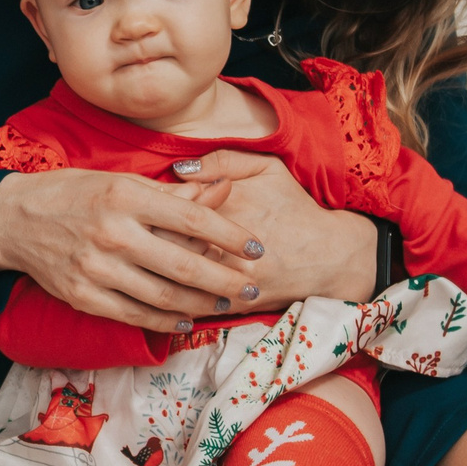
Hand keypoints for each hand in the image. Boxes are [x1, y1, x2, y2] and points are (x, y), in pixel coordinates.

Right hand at [0, 169, 264, 332]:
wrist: (14, 220)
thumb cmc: (75, 193)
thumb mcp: (122, 181)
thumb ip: (173, 193)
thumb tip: (223, 191)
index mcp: (127, 196)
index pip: (193, 218)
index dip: (231, 235)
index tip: (258, 248)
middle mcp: (114, 233)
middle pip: (185, 264)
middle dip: (226, 279)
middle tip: (253, 287)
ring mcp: (97, 268)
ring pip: (163, 295)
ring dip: (201, 303)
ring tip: (224, 303)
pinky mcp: (83, 296)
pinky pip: (135, 314)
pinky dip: (165, 319)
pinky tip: (185, 319)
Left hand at [162, 150, 378, 306]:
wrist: (331, 255)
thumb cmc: (294, 206)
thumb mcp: (266, 169)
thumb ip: (223, 160)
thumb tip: (178, 169)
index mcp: (230, 207)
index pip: (173, 208)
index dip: (152, 207)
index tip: (144, 205)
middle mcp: (227, 246)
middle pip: (167, 245)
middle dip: (147, 240)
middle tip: (135, 235)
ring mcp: (232, 279)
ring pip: (177, 278)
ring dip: (154, 271)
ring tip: (142, 260)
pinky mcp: (236, 305)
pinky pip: (194, 304)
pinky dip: (173, 297)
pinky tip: (158, 288)